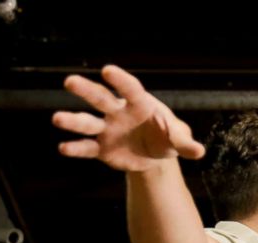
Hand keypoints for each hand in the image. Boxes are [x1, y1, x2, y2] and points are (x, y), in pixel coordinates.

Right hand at [52, 65, 204, 171]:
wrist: (153, 156)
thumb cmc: (166, 138)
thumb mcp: (178, 140)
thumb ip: (184, 143)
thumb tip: (199, 151)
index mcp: (139, 105)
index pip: (130, 89)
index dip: (120, 81)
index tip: (107, 70)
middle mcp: (118, 113)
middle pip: (100, 99)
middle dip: (86, 90)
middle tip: (70, 82)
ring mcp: (107, 130)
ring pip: (87, 122)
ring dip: (73, 121)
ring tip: (57, 119)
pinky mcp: (100, 148)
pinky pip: (86, 147)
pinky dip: (75, 148)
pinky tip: (63, 148)